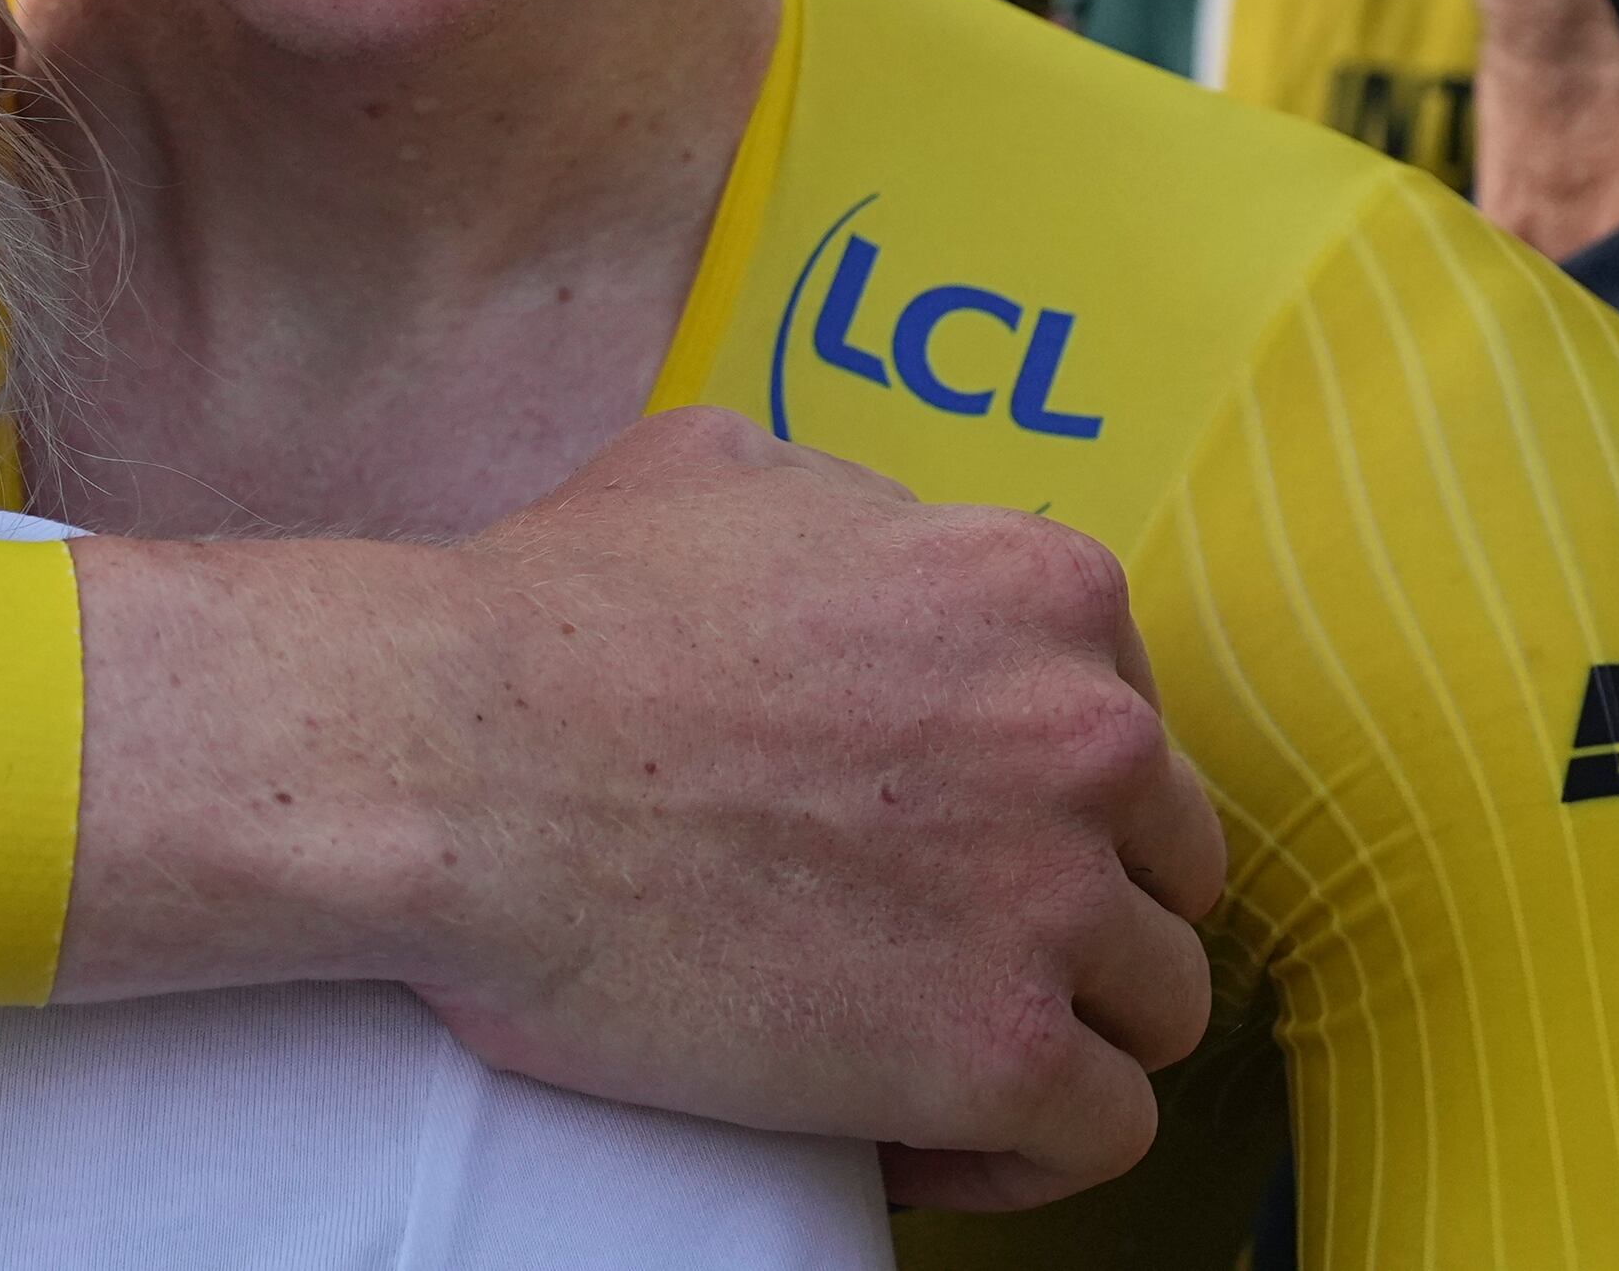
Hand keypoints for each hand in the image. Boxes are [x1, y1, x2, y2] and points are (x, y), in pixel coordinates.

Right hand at [61, 408, 1222, 1204]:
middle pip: (1167, 860)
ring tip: (935, 1044)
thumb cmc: (554, 614)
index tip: (968, 827)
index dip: (1053, 782)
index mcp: (1034, 587)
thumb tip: (881, 554)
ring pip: (1159, 1000)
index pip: (1130, 713)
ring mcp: (1049, 900)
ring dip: (1066, 1024)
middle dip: (1078, 899)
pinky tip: (924, 1134)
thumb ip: (861, 515)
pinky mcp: (996, 1052)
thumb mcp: (724, 471)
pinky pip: (1100, 1132)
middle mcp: (1082, 733)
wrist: (451, 762)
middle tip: (949, 934)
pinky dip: (1022, 1149)